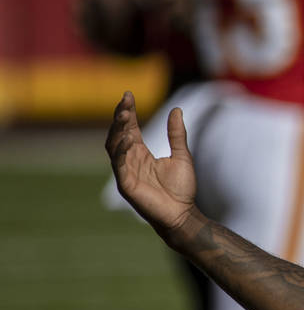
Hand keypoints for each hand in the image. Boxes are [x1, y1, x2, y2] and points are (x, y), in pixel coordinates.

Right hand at [105, 91, 195, 238]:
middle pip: (118, 134)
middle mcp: (130, 160)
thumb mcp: (182, 156)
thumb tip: (176, 109)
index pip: (129, 128)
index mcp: (140, 153)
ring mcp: (125, 172)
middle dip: (121, 117)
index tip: (128, 94)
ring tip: (126, 115)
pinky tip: (128, 138)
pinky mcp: (126, 185)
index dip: (127, 112)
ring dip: (119, 130)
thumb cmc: (182, 189)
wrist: (183, 214)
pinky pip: (119, 165)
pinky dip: (121, 151)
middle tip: (126, 101)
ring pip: (114, 146)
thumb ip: (176, 134)